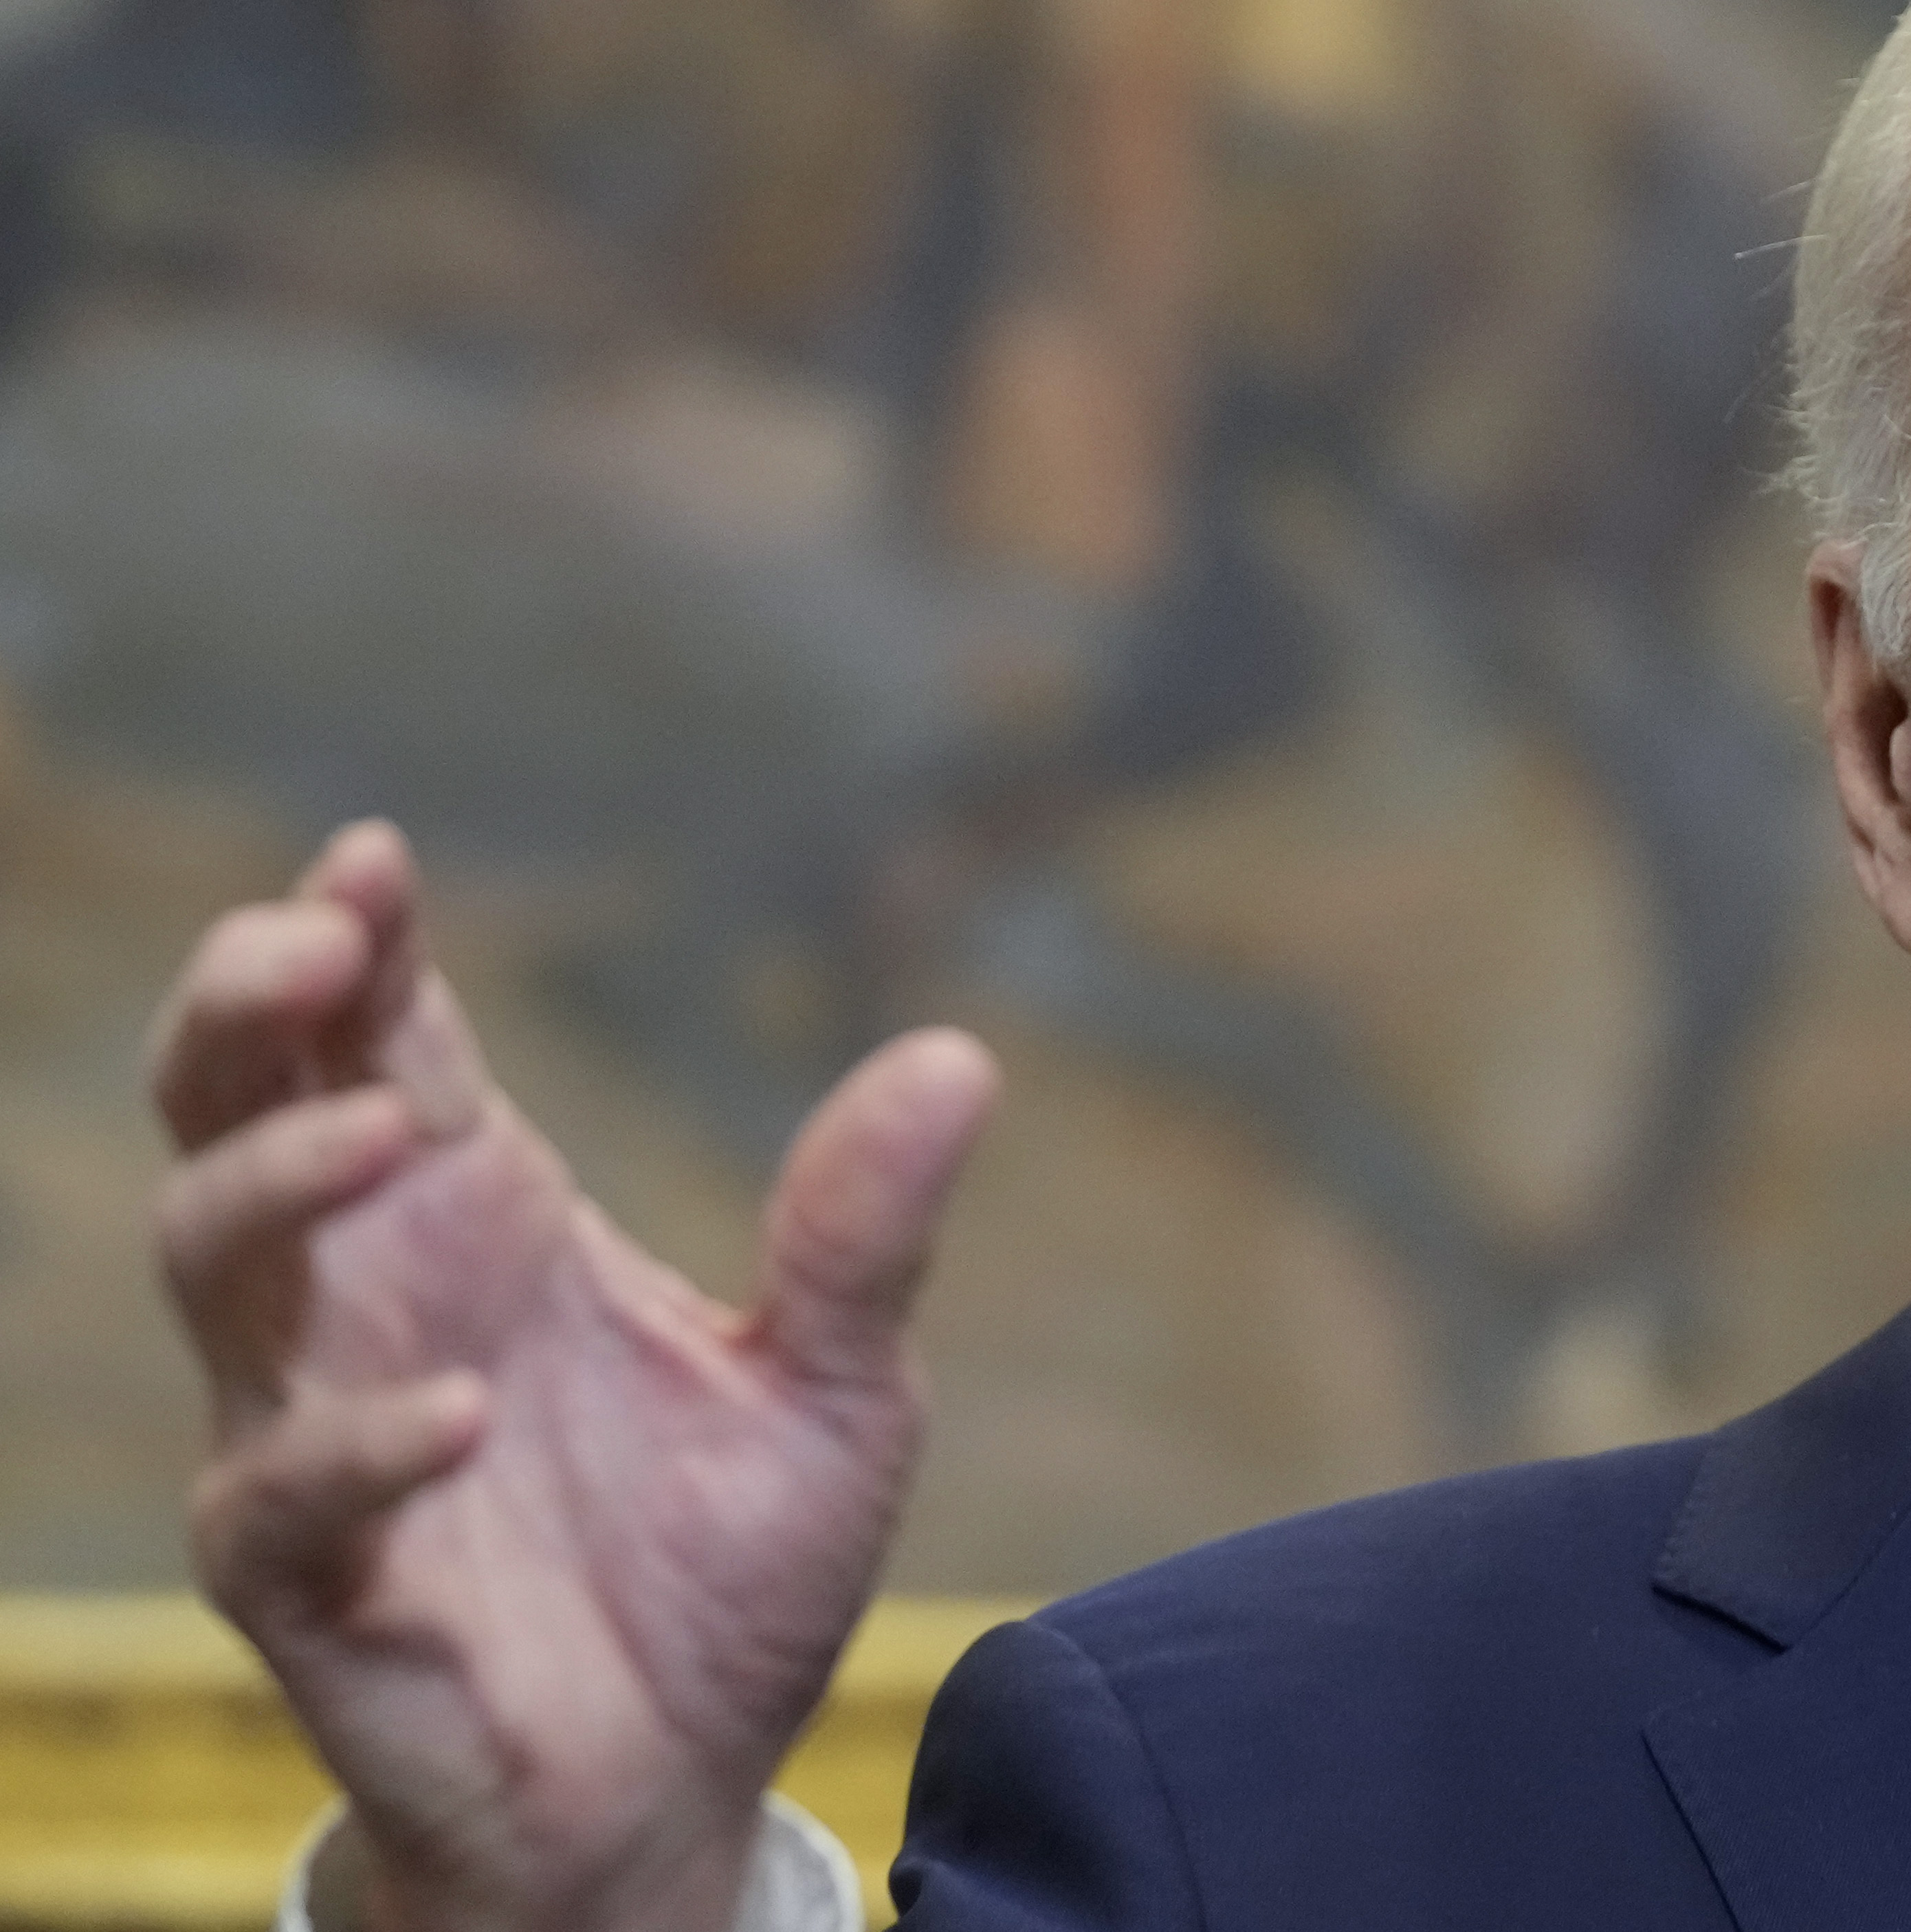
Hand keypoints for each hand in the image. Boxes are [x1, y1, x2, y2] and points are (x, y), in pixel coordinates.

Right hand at [152, 822, 995, 1931]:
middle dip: (244, 1009)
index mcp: (486, 1221)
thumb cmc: (723, 1576)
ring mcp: (325, 1432)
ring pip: (211, 1264)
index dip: (351, 940)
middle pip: (235, 1108)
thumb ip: (865, 1235)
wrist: (685, 1791)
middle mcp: (380, 1301)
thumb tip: (959, 1058)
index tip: (373, 859)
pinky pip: (271, 1495)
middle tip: (313, 941)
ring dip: (276, 1179)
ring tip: (392, 1132)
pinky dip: (351, 1442)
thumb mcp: (838, 1389)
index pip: (381, 1039)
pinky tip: (454, 1406)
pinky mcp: (314, 1582)